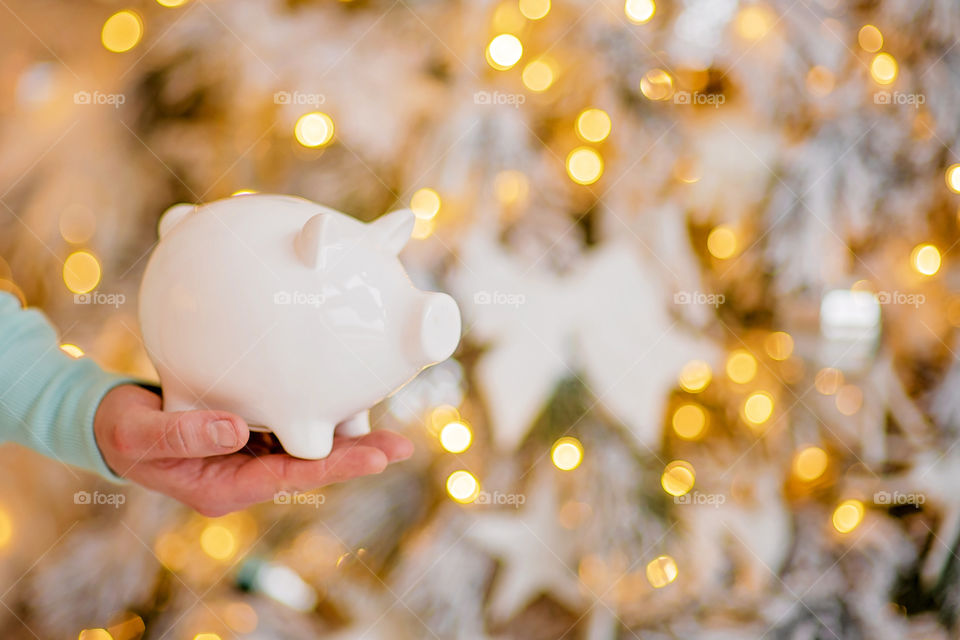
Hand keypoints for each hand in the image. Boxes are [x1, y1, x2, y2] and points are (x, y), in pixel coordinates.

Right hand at [93, 384, 412, 515]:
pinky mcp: (250, 431)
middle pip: (310, 466)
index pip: (290, 477)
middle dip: (355, 456)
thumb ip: (184, 432)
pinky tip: (345, 400)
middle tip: (400, 445)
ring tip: (388, 428)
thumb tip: (235, 429)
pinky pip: (291, 425)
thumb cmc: (124, 434)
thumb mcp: (142, 434)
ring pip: (306, 447)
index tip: (376, 459)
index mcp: (225, 486)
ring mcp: (250, 454)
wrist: (111, 425)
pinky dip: (318, 415)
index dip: (334, 467)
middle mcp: (246, 474)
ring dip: (343, 437)